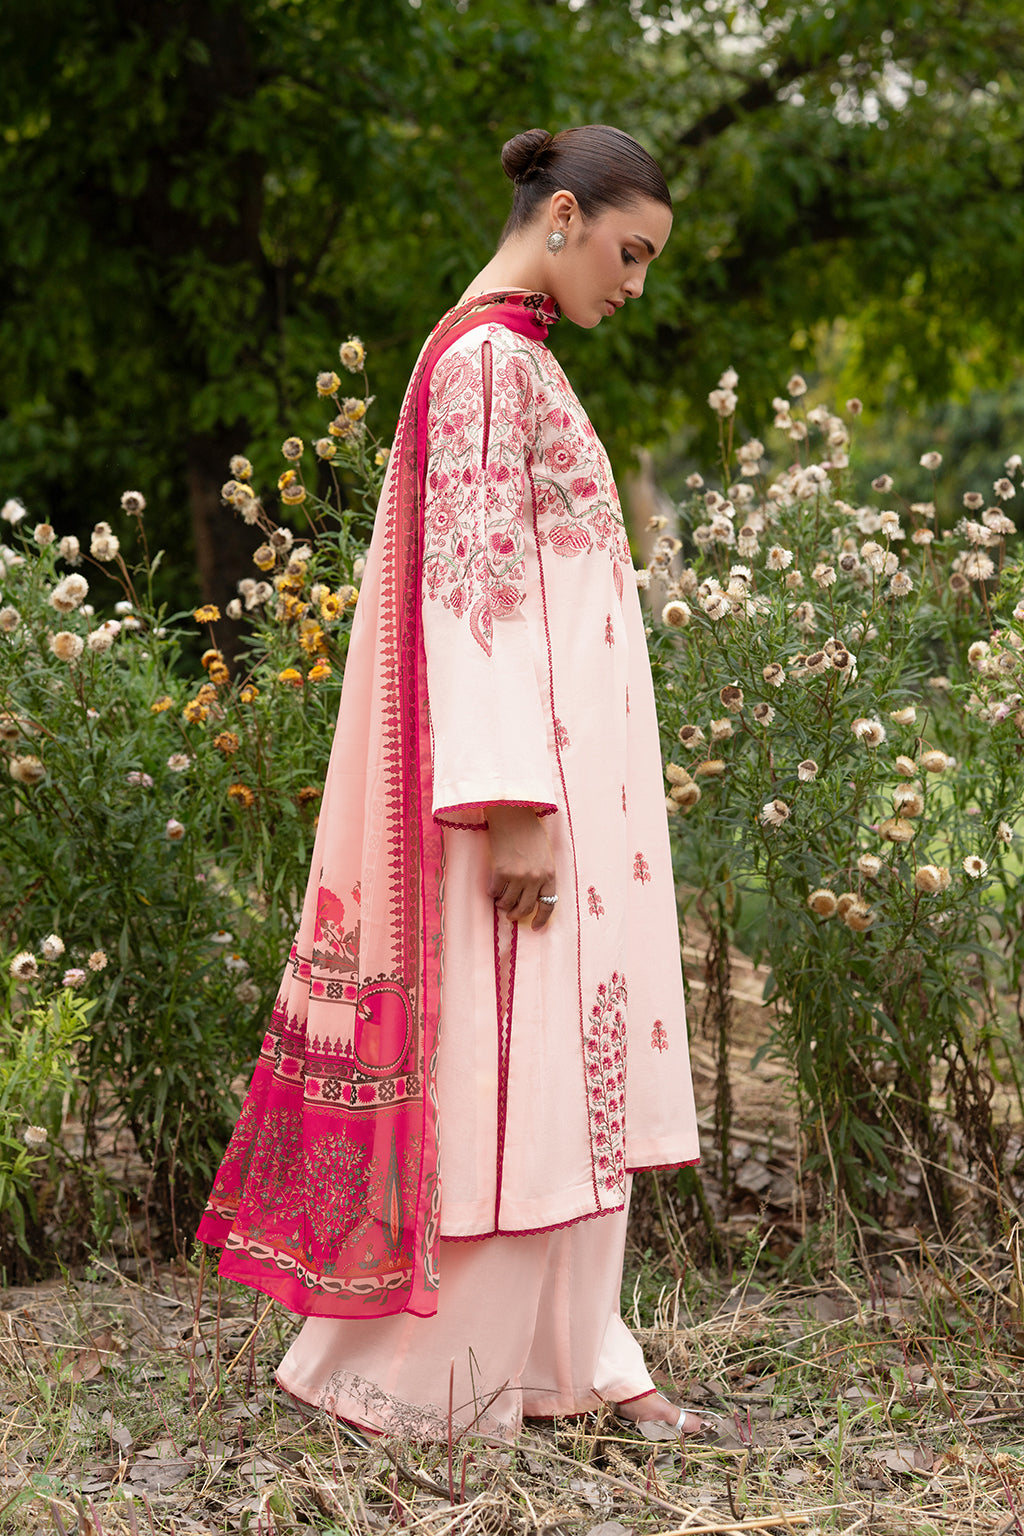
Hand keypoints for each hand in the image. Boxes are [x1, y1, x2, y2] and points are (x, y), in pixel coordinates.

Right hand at [485, 804, 556, 930]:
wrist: (513, 815)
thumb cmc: (528, 832)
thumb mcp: (544, 855)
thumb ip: (540, 875)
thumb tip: (532, 896)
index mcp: (549, 874)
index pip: (549, 904)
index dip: (541, 919)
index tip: (535, 927)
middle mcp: (535, 878)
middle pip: (525, 908)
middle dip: (516, 914)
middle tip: (511, 914)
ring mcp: (518, 876)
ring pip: (507, 903)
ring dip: (502, 904)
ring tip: (500, 898)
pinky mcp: (501, 872)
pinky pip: (494, 892)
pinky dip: (492, 892)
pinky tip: (493, 885)